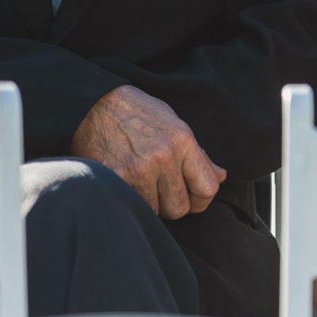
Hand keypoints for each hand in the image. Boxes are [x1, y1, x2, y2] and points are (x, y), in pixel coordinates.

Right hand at [72, 86, 224, 219]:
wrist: (96, 104)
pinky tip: (130, 187)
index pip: (207, 187)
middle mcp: (164, 156)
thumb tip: (220, 176)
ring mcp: (139, 169)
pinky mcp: (116, 178)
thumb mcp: (174, 124)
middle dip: (175, 205)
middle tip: (165, 193)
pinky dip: (134, 202)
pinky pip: (134, 206)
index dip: (202, 199)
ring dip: (153, 205)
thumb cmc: (139, 114)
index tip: (193, 198)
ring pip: (156, 211)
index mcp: (183, 141)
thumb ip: (197, 154)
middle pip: (181, 207)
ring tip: (144, 185)